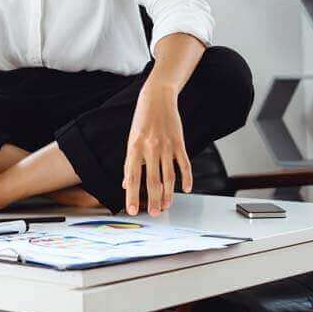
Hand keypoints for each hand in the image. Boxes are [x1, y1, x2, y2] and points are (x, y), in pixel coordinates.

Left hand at [122, 81, 192, 216]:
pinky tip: (186, 189)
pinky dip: (186, 178)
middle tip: (154, 213)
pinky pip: (184, 164)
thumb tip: (125, 183)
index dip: (131, 195)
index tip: (131, 210)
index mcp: (134, 147)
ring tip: (166, 206)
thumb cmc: (142, 119)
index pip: (132, 177)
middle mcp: (150, 147)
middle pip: (152, 180)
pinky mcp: (179, 142)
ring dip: (168, 194)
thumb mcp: (131, 139)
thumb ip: (130, 162)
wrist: (158, 97)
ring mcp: (166, 145)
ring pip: (169, 176)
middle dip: (152, 200)